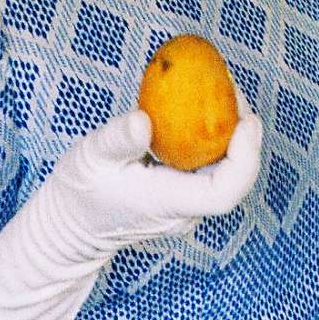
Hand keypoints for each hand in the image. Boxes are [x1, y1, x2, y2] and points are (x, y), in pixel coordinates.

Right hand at [48, 106, 263, 259]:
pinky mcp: (181, 199)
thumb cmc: (79, 193)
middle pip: (235, 180)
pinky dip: (214, 142)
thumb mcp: (90, 158)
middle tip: (233, 91)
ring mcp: (186, 208)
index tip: (246, 120)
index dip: (245, 157)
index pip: (223, 192)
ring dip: (231, 136)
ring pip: (226, 175)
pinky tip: (204, 112)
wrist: (72, 228)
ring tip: (223, 94)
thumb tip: (143, 119)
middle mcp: (185, 211)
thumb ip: (117, 140)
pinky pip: (210, 171)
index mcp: (168, 202)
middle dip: (245, 136)